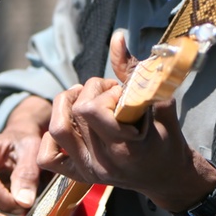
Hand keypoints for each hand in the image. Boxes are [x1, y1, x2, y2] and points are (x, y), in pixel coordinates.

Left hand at [36, 33, 215, 211]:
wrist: (167, 177)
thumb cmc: (167, 140)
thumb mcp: (160, 104)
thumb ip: (135, 72)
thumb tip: (117, 38)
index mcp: (125, 148)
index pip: (91, 110)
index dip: (104, 92)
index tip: (121, 93)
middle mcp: (103, 163)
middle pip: (75, 113)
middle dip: (91, 92)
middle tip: (109, 94)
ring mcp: (88, 171)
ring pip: (57, 129)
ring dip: (68, 106)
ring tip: (86, 101)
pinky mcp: (78, 175)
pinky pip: (47, 156)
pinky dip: (53, 136)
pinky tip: (73, 126)